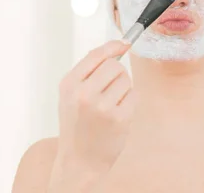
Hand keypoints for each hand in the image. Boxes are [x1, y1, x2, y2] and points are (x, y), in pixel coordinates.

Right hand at [50, 40, 135, 187]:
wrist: (79, 160)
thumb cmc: (77, 125)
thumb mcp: (70, 95)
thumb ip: (87, 71)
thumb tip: (115, 47)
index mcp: (69, 84)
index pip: (96, 55)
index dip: (113, 46)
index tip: (124, 43)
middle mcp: (83, 94)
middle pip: (114, 65)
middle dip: (117, 74)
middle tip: (110, 89)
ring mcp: (102, 107)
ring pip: (126, 80)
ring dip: (123, 89)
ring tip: (111, 104)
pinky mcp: (119, 119)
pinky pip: (133, 96)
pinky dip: (130, 102)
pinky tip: (118, 114)